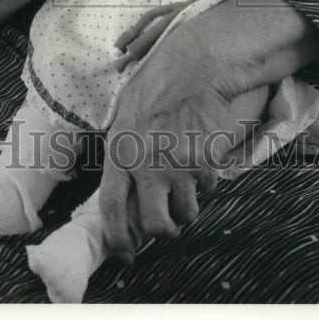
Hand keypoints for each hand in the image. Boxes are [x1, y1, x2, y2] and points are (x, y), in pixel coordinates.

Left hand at [99, 0, 318, 262]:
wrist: (195, 66)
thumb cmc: (158, 84)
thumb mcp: (126, 112)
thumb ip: (122, 150)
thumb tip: (123, 190)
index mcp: (119, 149)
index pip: (111, 207)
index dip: (117, 238)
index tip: (126, 253)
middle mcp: (145, 162)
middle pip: (152, 225)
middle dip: (162, 232)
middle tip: (167, 226)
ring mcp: (176, 165)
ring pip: (185, 214)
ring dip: (187, 208)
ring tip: (186, 186)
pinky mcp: (204, 162)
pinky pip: (207, 190)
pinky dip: (206, 185)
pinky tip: (202, 161)